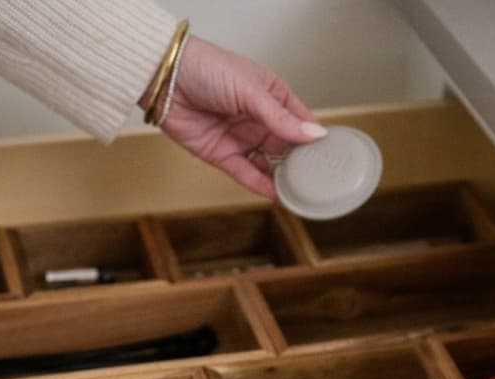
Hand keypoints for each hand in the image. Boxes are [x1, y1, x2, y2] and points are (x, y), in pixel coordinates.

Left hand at [148, 36, 326, 197]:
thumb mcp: (251, 91)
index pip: (300, 121)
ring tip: (298, 191)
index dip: (314, 138)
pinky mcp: (222, 155)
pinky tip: (276, 194)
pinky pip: (246, 173)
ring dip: (281, 177)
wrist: (166, 78)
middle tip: (316, 179)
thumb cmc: (207, 69)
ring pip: (268, 163)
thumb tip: (313, 135)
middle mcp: (258, 119)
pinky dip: (260, 184)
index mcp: (272, 96)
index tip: (328, 156)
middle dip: (300, 162)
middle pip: (287, 146)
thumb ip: (281, 118)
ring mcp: (241, 138)